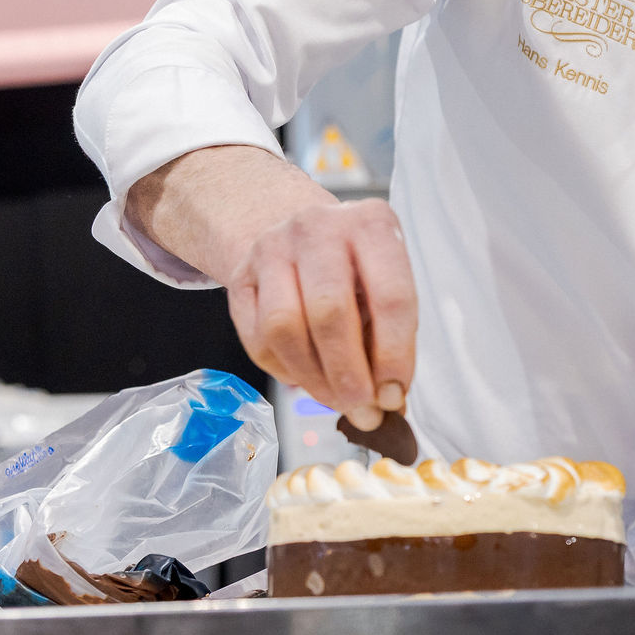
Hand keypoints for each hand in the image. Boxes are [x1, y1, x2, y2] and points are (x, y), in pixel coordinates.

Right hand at [128, 145, 416, 430]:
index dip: (394, 355)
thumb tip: (389, 404)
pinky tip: (306, 377)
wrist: (295, 230)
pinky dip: (284, 370)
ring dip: (313, 378)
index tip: (394, 394)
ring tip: (335, 399)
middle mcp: (319, 227)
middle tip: (362, 410)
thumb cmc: (354, 267)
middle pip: (329, 313)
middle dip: (348, 374)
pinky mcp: (240, 274)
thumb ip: (389, 338)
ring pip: (284, 328)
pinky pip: (257, 338)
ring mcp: (272, 247)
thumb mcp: (384, 284)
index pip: (390, 296)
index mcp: (372, 223)